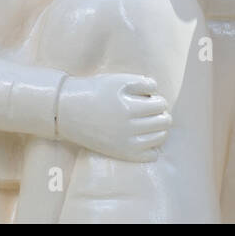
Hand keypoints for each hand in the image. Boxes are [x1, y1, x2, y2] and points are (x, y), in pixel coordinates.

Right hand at [56, 73, 170, 162]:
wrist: (69, 111)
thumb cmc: (96, 92)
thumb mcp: (119, 80)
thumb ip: (142, 83)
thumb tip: (158, 92)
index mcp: (130, 108)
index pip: (161, 104)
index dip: (156, 98)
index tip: (146, 97)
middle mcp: (130, 128)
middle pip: (165, 121)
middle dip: (160, 113)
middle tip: (148, 110)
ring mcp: (126, 143)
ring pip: (161, 137)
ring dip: (159, 128)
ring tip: (148, 122)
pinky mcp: (123, 154)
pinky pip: (152, 155)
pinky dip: (153, 147)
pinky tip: (144, 137)